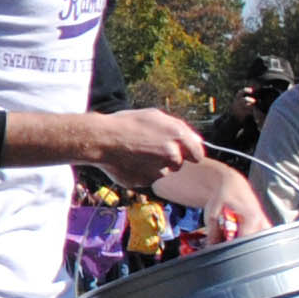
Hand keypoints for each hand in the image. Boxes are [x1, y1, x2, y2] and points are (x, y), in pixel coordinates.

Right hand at [92, 110, 210, 187]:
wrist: (101, 139)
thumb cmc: (127, 123)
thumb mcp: (155, 116)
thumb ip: (179, 128)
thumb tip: (196, 140)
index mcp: (178, 136)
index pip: (197, 154)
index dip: (189, 153)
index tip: (181, 152)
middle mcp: (172, 155)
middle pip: (179, 164)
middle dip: (169, 159)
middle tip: (150, 149)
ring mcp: (159, 170)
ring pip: (162, 172)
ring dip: (154, 166)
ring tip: (135, 154)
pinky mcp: (145, 181)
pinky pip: (147, 178)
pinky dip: (140, 172)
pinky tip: (128, 162)